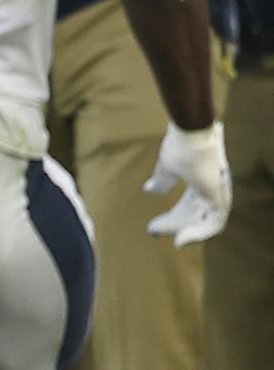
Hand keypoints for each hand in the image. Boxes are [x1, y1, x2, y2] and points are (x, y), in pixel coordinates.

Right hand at [146, 121, 230, 244]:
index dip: (173, 219)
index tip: (154, 228)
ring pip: (204, 222)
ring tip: (165, 237)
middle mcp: (213, 189)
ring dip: (185, 232)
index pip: (188, 207)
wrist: (191, 130)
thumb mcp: (167, 167)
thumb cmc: (181, 144)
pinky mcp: (219, 197)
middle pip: (194, 215)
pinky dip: (199, 233)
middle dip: (173, 225)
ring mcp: (218, 193)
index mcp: (201, 183)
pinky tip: (181, 239)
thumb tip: (150, 190)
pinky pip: (214, 223)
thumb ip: (161, 180)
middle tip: (153, 230)